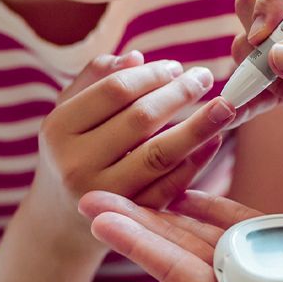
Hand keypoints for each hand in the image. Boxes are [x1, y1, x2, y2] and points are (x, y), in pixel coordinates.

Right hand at [31, 51, 236, 242]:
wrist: (57, 223)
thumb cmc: (69, 153)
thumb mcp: (68, 114)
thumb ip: (95, 79)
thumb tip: (137, 58)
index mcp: (58, 129)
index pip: (115, 90)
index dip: (152, 75)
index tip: (177, 67)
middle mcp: (75, 163)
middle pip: (140, 119)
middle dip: (180, 94)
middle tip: (205, 78)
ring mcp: (104, 195)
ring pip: (160, 154)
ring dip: (197, 127)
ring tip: (224, 106)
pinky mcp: (129, 219)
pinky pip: (169, 187)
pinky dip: (195, 163)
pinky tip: (213, 142)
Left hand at [78, 189, 282, 281]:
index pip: (180, 273)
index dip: (138, 245)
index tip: (99, 219)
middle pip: (178, 249)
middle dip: (135, 221)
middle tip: (88, 192)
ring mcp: (266, 269)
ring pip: (204, 232)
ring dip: (165, 207)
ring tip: (128, 181)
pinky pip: (243, 222)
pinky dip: (213, 204)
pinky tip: (187, 187)